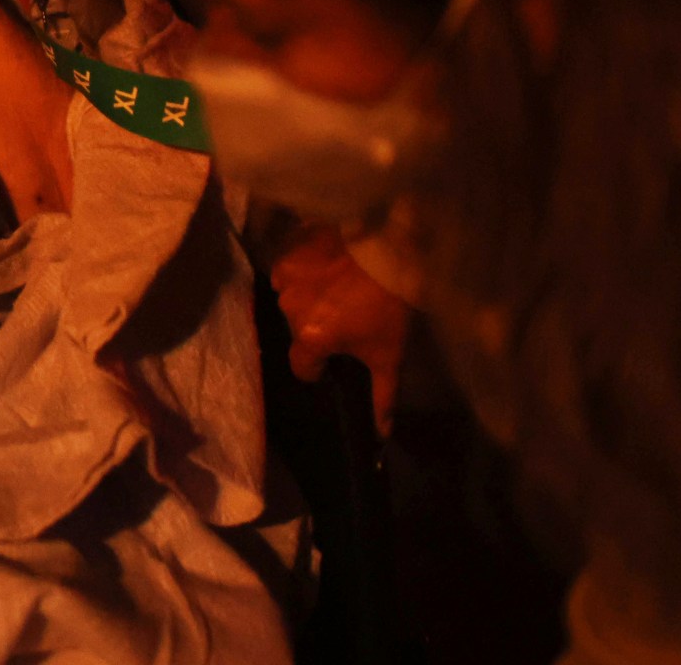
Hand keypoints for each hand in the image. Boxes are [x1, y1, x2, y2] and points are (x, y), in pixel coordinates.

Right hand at [270, 226, 412, 432]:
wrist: (395, 245)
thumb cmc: (391, 303)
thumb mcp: (391, 354)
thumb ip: (383, 396)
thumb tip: (382, 434)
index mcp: (311, 338)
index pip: (303, 367)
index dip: (321, 367)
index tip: (337, 358)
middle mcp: (289, 308)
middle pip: (297, 329)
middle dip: (316, 328)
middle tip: (346, 316)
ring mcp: (286, 274)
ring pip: (290, 296)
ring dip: (307, 296)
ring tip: (338, 286)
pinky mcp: (288, 247)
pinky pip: (289, 267)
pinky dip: (303, 269)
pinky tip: (327, 263)